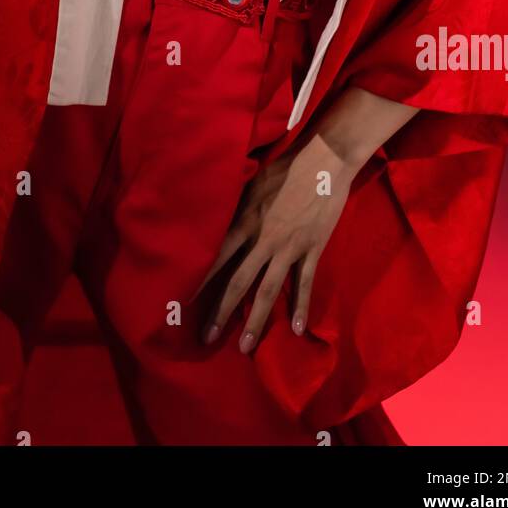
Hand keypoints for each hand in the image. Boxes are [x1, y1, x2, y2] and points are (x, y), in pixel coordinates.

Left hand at [195, 134, 356, 352]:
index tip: (182, 303)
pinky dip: (301, 307)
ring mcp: (289, 248)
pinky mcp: (312, 250)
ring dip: (256, 321)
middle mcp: (263, 240)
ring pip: (269, 291)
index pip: (216, 258)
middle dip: (221, 313)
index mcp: (244, 222)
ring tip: (245, 347)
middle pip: (238, 283)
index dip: (199, 282)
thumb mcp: (250, 182)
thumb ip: (234, 206)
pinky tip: (298, 331)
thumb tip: (212, 220)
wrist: (325, 160)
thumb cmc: (284, 166)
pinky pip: (304, 284)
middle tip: (206, 338)